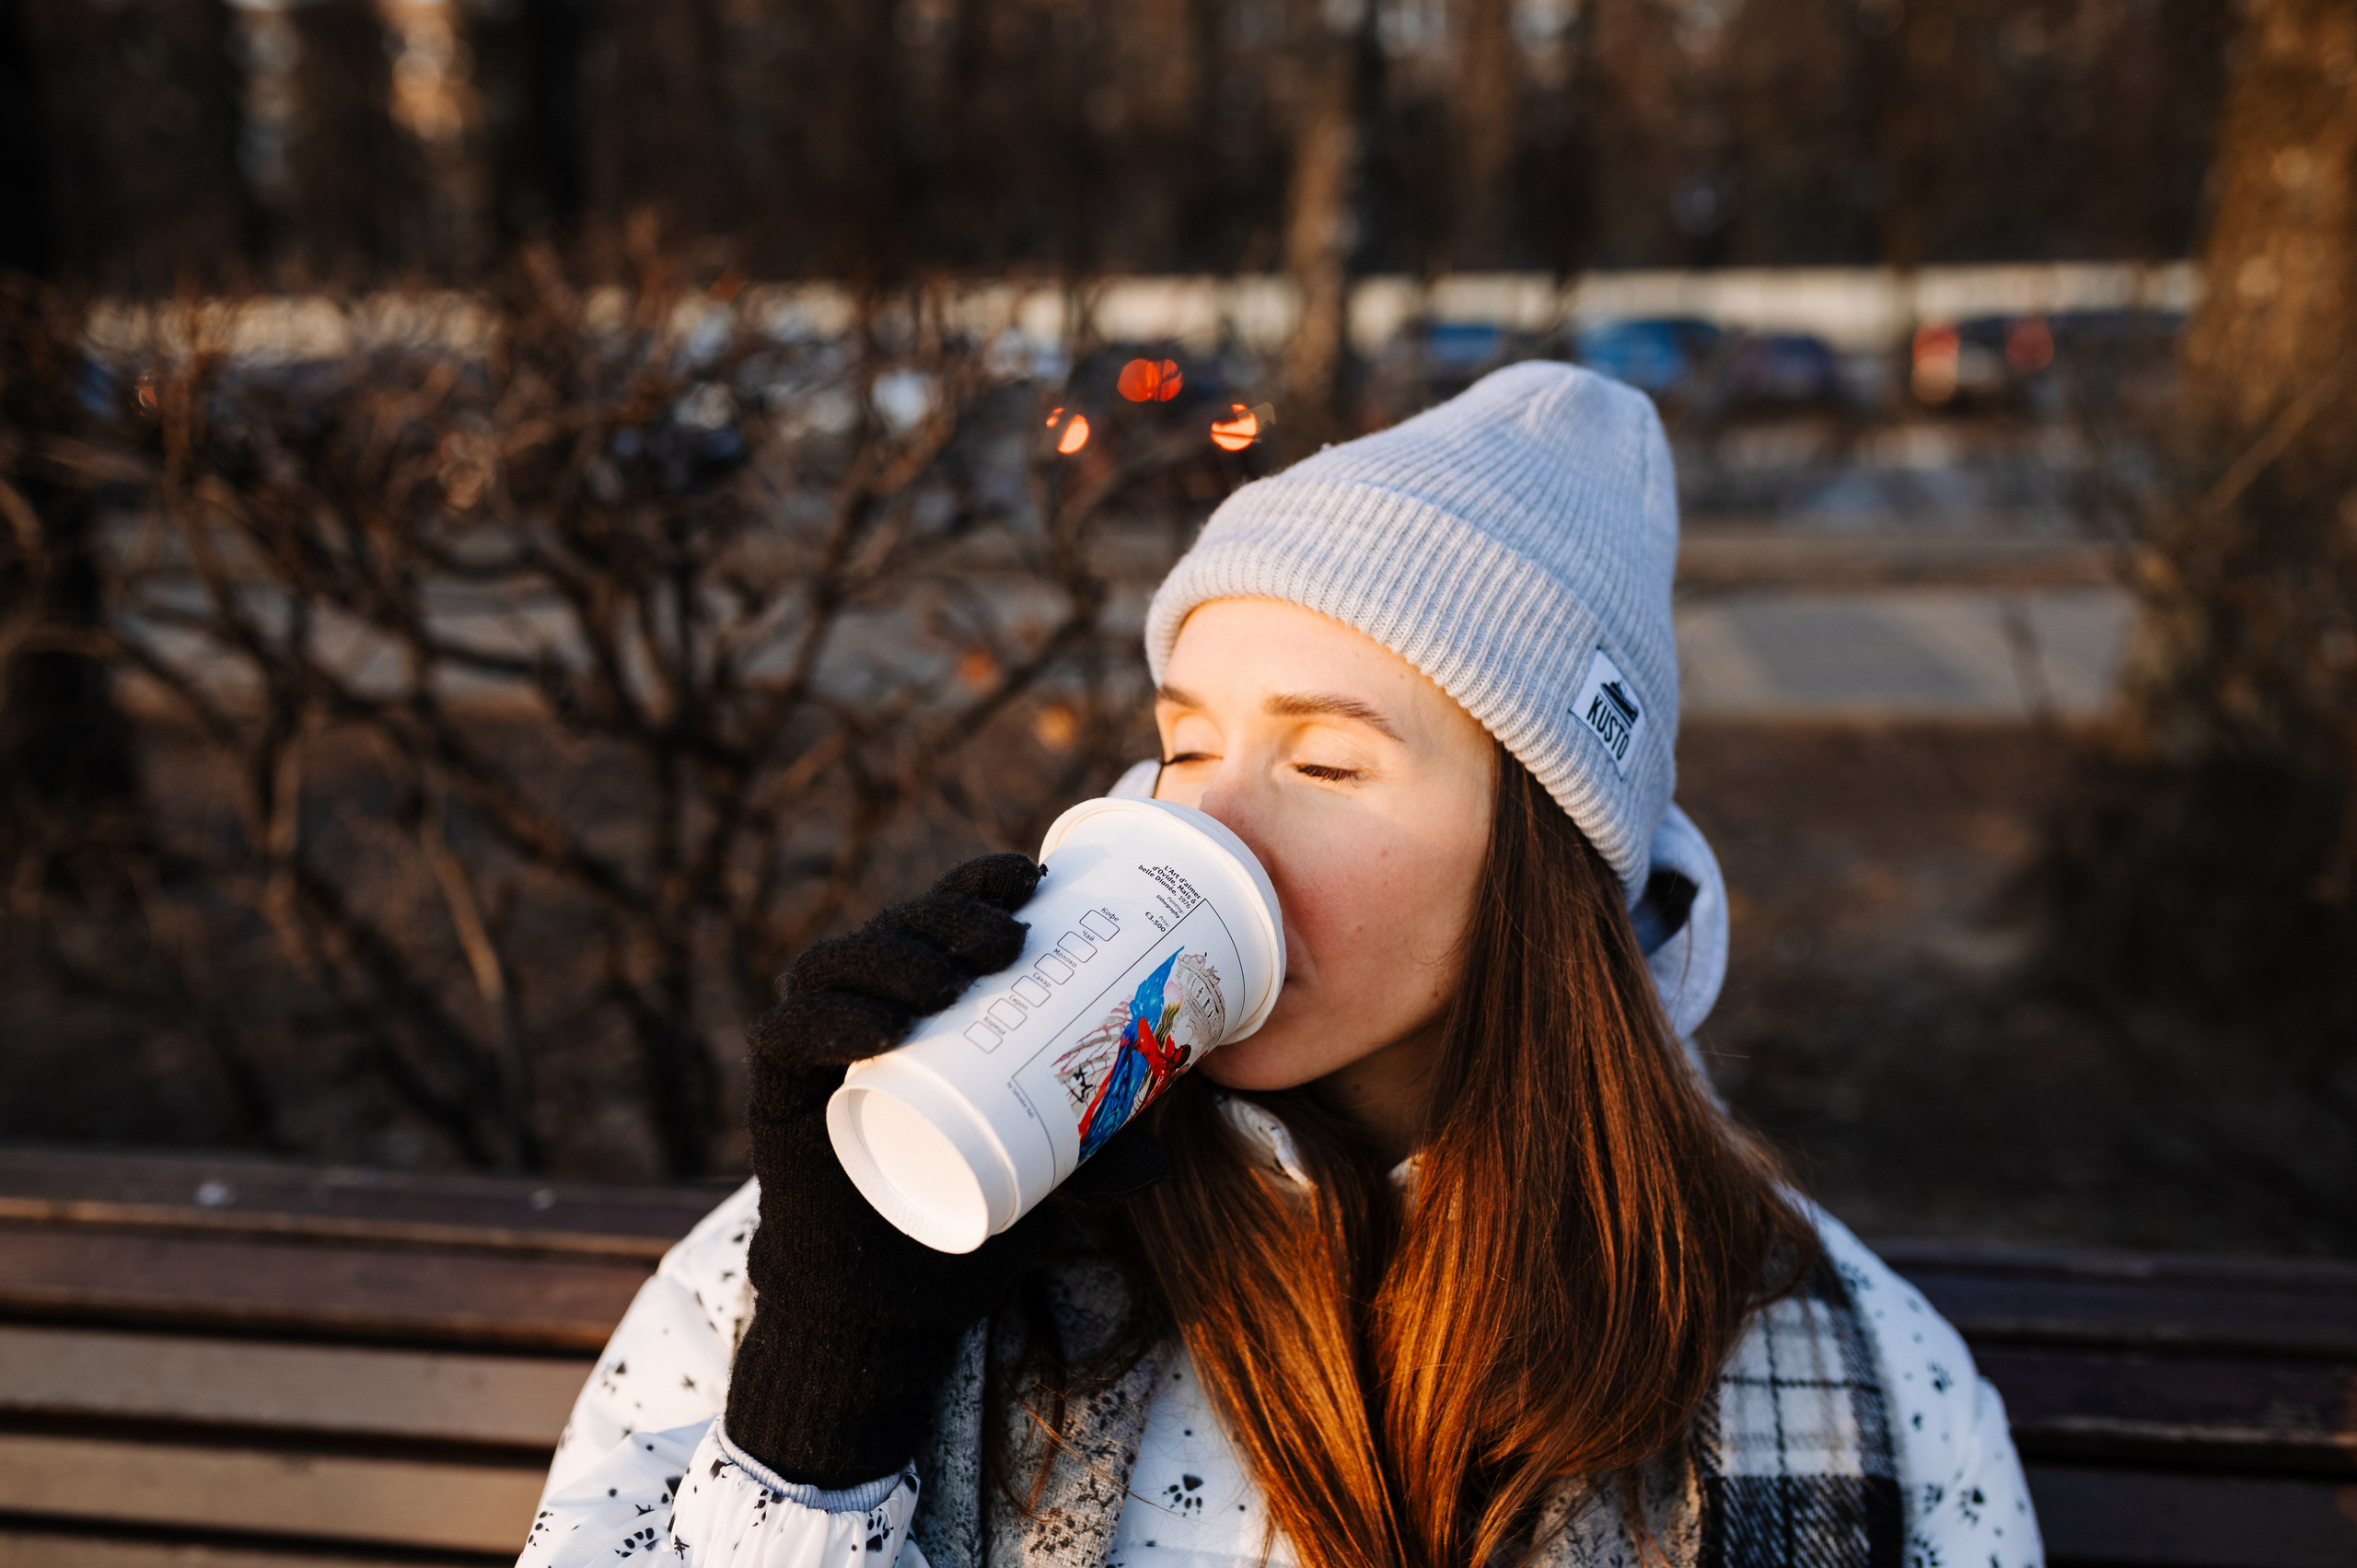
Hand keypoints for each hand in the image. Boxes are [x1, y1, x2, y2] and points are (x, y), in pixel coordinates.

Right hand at [723, 853, 1164, 1487]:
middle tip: (1007, 940)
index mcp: (924, 999)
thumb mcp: (1048, 1172)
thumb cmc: (967, 1204)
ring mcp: (816, 1048)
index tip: (1031, 876)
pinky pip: (785, 1037)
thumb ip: (1096, 1161)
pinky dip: (826, 1020)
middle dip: (946, 914)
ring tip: (948, 982)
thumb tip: (1157, 1157)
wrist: (896, 1298)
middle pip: (893, 928)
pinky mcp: (779, 1096)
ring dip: (890, 956)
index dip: (976, 881)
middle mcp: (864, 1007)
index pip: (942, 915)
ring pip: (834, 967)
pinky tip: (880, 1026)